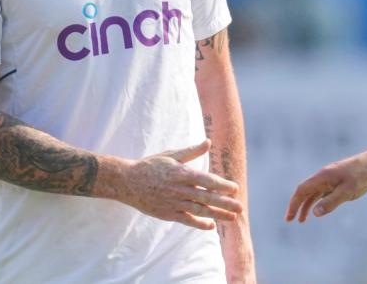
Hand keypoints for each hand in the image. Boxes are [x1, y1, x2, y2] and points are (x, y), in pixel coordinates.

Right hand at [116, 140, 243, 229]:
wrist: (127, 182)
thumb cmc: (151, 165)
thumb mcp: (171, 155)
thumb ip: (191, 151)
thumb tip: (208, 142)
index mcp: (182, 173)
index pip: (207, 181)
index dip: (222, 186)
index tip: (235, 189)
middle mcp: (180, 189)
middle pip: (207, 198)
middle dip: (225, 203)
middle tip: (240, 208)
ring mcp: (173, 203)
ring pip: (200, 210)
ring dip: (217, 215)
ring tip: (232, 218)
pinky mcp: (167, 213)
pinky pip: (186, 220)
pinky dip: (199, 223)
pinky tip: (211, 225)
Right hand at [285, 151, 366, 221]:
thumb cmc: (362, 175)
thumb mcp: (347, 191)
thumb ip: (331, 202)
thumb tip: (315, 213)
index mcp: (322, 176)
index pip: (302, 190)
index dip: (293, 203)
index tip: (289, 217)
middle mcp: (323, 176)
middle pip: (304, 191)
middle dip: (296, 205)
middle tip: (290, 220)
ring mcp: (330, 178)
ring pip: (313, 193)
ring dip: (306, 205)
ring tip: (302, 220)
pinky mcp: (337, 181)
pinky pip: (322, 192)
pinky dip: (317, 201)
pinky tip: (317, 210)